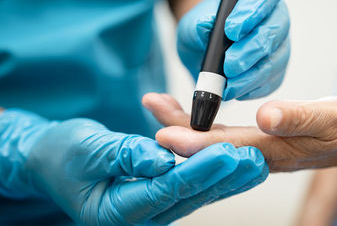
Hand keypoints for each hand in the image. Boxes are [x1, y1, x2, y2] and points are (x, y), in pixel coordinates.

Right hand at [0, 109, 267, 224]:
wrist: (54, 160)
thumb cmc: (65, 155)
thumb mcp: (87, 149)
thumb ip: (123, 153)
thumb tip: (160, 157)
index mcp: (117, 209)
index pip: (166, 188)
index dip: (199, 170)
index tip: (228, 154)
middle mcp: (138, 214)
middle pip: (188, 195)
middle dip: (223, 177)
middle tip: (254, 160)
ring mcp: (149, 207)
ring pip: (194, 193)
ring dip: (225, 178)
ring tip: (255, 163)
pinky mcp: (156, 194)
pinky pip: (188, 186)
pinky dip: (211, 174)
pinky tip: (233, 166)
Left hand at [143, 93, 336, 171]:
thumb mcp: (329, 118)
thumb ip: (297, 118)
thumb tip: (266, 117)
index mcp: (273, 151)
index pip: (226, 149)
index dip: (194, 142)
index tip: (164, 134)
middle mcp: (258, 154)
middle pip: (208, 146)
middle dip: (176, 128)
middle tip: (151, 105)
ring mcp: (254, 149)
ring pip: (210, 139)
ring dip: (182, 122)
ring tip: (158, 103)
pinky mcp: (254, 140)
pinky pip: (220, 133)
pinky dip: (199, 122)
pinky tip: (185, 112)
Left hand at [177, 0, 289, 100]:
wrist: (205, 48)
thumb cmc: (204, 28)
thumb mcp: (193, 23)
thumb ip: (198, 24)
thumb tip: (206, 26)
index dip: (251, 11)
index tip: (230, 30)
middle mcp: (275, 15)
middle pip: (273, 31)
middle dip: (249, 51)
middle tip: (228, 64)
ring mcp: (280, 44)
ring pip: (274, 61)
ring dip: (250, 77)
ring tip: (228, 86)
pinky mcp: (277, 70)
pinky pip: (271, 82)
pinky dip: (252, 90)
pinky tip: (235, 92)